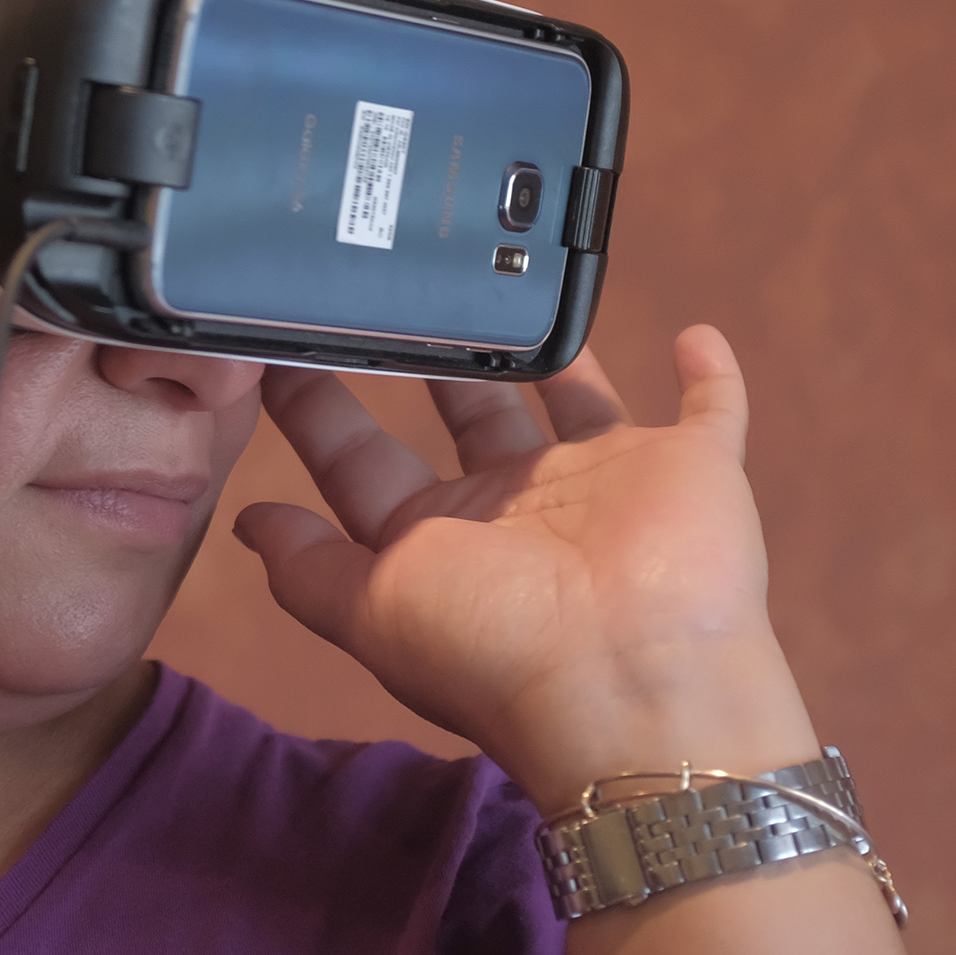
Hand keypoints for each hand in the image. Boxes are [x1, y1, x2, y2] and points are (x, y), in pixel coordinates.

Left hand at [235, 326, 817, 812]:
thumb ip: (309, 569)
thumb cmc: (496, 650)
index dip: (319, 406)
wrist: (636, 682)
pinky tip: (697, 331)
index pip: (362, 460)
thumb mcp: (373, 611)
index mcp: (438, 538)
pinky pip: (712, 411)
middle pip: (463, 412)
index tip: (276, 336)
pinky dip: (711, 376)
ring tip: (512, 272)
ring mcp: (608, 485)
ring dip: (549, 348)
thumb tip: (243, 521)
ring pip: (574, 398)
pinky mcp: (691, 466)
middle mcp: (518, 508)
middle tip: (388, 274)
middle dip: (428, 352)